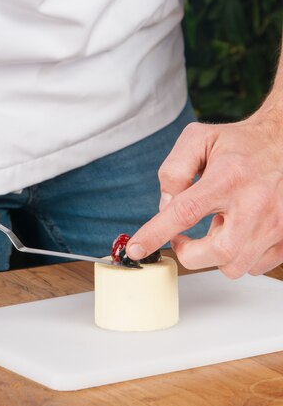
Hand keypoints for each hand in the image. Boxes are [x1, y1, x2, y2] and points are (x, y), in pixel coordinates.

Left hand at [127, 113, 282, 277]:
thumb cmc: (240, 143)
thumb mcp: (198, 139)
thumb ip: (174, 170)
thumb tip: (165, 206)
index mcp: (228, 177)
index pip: (185, 212)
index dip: (156, 234)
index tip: (137, 248)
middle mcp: (255, 203)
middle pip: (216, 252)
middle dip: (189, 254)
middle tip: (182, 239)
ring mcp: (275, 223)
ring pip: (235, 266)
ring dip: (215, 255)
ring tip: (218, 228)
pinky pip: (256, 267)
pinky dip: (239, 256)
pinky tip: (237, 233)